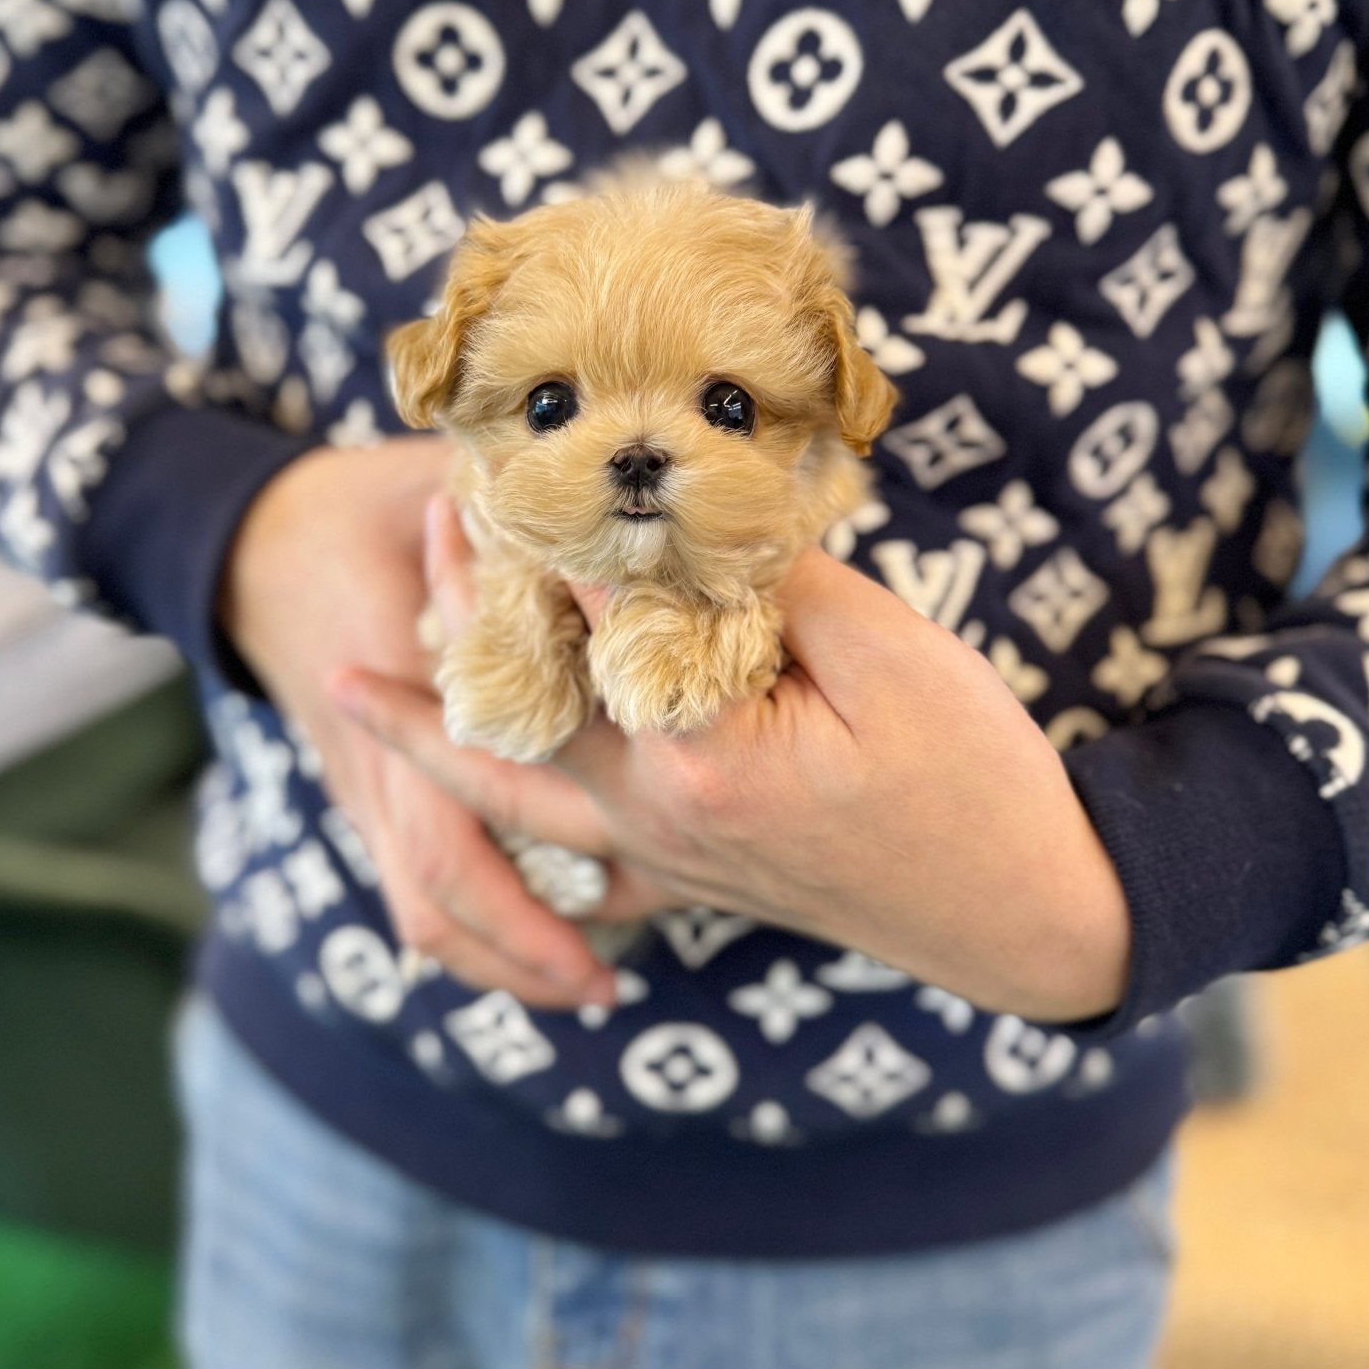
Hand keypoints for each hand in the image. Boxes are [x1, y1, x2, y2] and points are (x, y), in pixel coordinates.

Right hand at [218, 439, 622, 1009]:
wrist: (247, 540)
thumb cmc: (358, 510)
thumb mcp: (436, 489)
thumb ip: (524, 513)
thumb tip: (630, 516)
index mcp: (403, 700)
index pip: (450, 836)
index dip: (518, 908)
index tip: (595, 953)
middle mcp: (377, 761)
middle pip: (436, 896)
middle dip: (518, 956)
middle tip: (601, 991)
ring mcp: (364, 784)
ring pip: (417, 902)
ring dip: (493, 953)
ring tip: (579, 982)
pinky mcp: (364, 791)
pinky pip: (407, 877)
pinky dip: (467, 920)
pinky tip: (530, 937)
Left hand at [333, 503, 1133, 1023]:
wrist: (1023, 915)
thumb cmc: (973, 783)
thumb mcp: (890, 654)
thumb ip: (774, 586)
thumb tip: (695, 521)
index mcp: (692, 751)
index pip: (589, 611)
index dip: (542, 523)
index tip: (492, 453)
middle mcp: (651, 814)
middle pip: (517, 697)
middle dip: (456, 608)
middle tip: (411, 526)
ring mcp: (661, 857)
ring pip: (507, 791)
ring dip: (429, 732)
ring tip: (345, 692)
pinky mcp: (685, 877)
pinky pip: (560, 854)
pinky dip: (502, 820)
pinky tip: (472, 802)